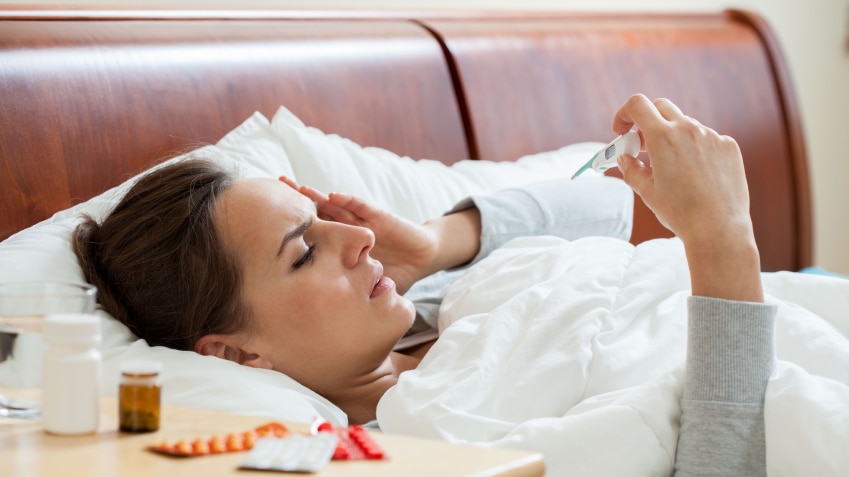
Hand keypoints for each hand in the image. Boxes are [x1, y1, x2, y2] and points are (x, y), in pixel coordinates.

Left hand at [279, 177, 438, 294]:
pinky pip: (362, 207)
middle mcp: (349, 228)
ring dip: (318, 197)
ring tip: (300, 189)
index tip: (269, 221)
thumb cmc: (390, 271)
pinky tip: (334, 196)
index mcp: (342, 244)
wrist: (420, 257)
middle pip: (320, 212)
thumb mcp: (360, 286)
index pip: (314, 232)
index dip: (294, 226)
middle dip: (299, 201)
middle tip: (276, 189)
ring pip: (336, 206)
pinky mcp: (380, 217)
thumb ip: (344, 296)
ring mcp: (363, 220)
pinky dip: (348, 201)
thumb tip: (314, 320)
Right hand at [613, 94, 762, 301]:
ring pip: (685, 125)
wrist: (718, 228)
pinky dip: (696, 149)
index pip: (637, 105)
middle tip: (643, 146)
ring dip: (673, 138)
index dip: (624, 114)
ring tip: (672, 169)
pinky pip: (707, 139)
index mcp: (662, 138)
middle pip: (661, 107)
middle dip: (647, 122)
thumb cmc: (680, 212)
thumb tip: (624, 158)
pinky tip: (697, 175)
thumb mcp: (647, 191)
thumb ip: (631, 169)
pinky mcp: (728, 146)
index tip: (622, 131)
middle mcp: (688, 129)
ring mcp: (711, 136)